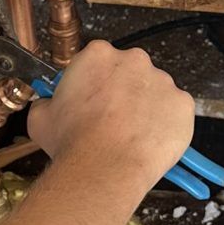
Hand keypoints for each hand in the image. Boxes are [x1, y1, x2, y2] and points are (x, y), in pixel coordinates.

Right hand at [26, 40, 194, 183]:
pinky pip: (176, 113)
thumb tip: (49, 105)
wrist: (103, 169)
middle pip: (130, 73)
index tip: (92, 102)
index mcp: (97, 55)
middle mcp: (134, 60)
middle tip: (111, 122)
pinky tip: (148, 143)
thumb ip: (48, 103)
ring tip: (130, 138)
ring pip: (155, 93)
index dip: (94, 84)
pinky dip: (166, 127)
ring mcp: (163, 81)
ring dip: (146, 110)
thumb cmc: (73, 143)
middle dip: (123, 94)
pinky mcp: (183, 104)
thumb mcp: (40, 119)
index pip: (99, 62)